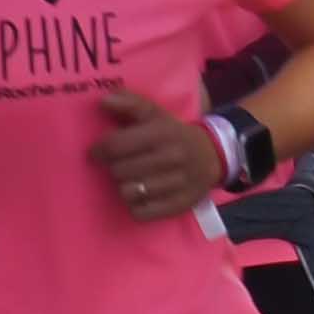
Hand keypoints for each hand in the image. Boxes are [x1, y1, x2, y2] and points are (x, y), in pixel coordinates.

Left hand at [92, 84, 224, 224]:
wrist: (216, 155)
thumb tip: (104, 100)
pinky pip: (141, 213)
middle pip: (119, 171)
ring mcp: (179, 183)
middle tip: (120, 165)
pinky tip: (143, 196)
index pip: (115, 145)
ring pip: (128, 193)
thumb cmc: (174, 134)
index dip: (99, 150)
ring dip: (124, 187)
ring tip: (132, 180)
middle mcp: (172, 157)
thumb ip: (130, 104)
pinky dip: (136, 206)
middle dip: (114, 168)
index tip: (98, 152)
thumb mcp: (156, 114)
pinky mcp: (180, 204)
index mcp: (163, 133)